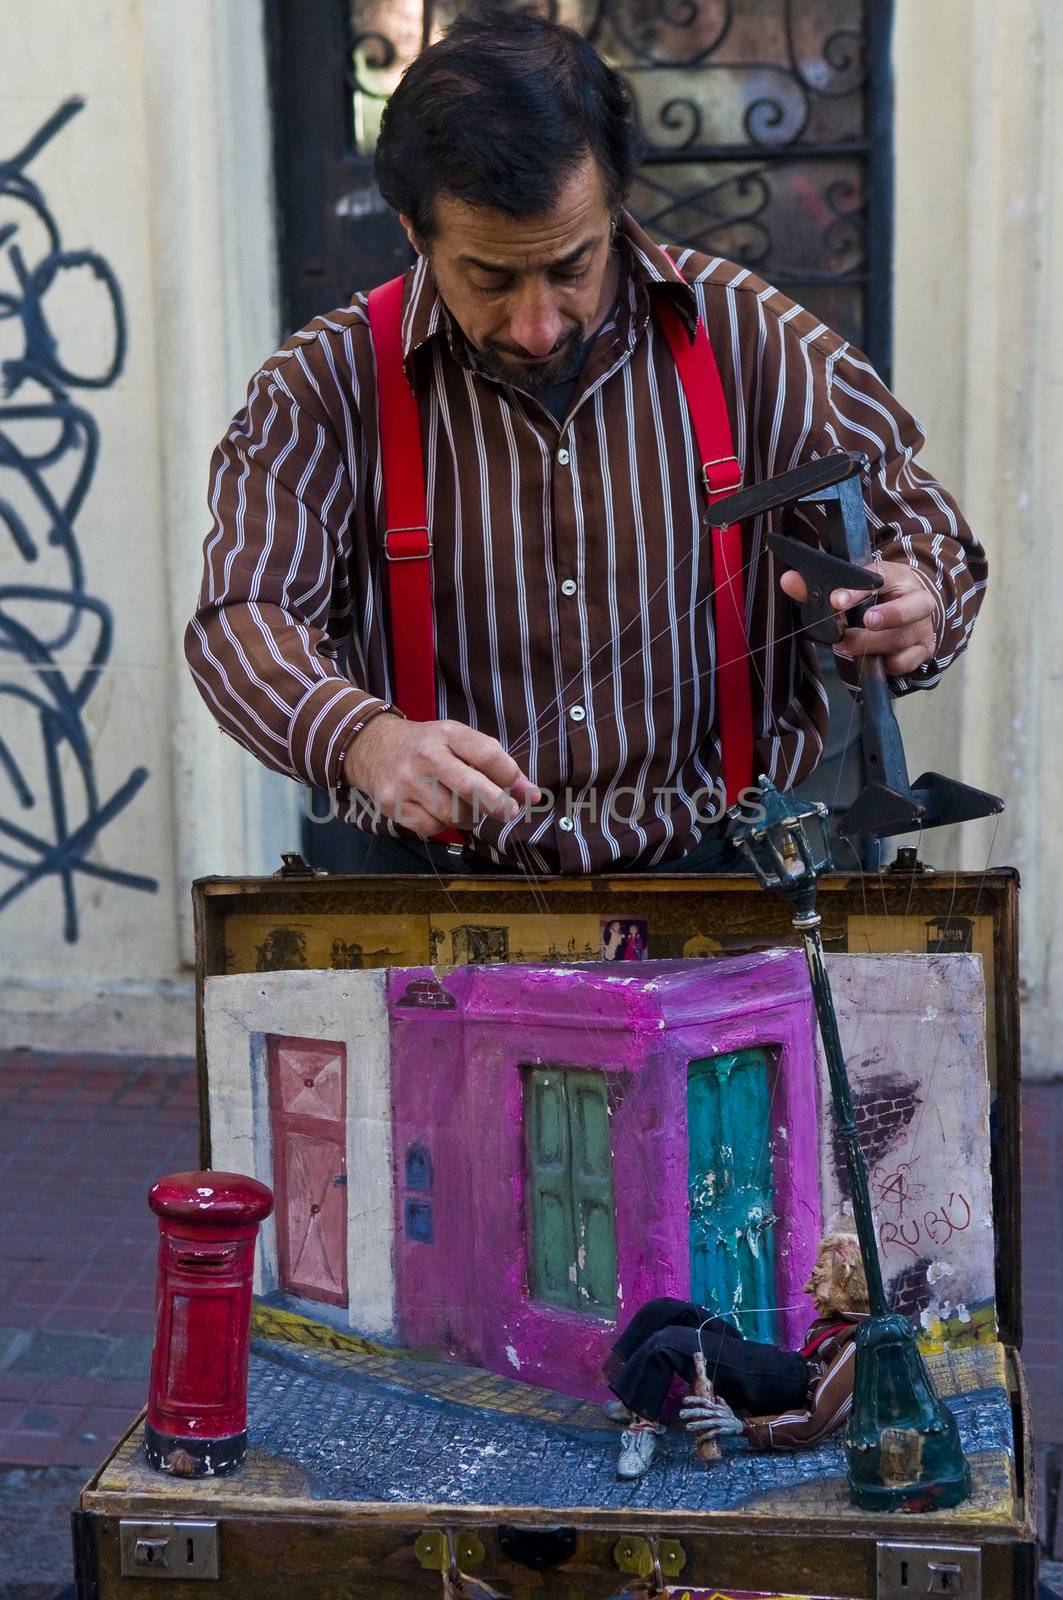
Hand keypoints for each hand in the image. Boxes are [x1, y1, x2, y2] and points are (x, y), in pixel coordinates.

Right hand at [342, 714, 540, 836]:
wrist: (371, 747)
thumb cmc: (427, 747)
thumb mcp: (458, 742)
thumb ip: (495, 764)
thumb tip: (532, 795)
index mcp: (448, 734)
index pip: (487, 754)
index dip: (511, 776)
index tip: (524, 792)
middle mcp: (426, 756)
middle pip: (471, 788)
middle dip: (498, 805)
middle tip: (510, 812)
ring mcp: (407, 782)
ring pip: (454, 814)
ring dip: (469, 817)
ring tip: (464, 806)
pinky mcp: (393, 804)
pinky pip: (432, 828)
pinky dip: (442, 825)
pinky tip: (437, 810)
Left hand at [679, 1393, 742, 1439]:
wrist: (739, 1426)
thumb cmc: (730, 1416)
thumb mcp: (726, 1407)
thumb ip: (721, 1401)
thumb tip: (717, 1396)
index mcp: (715, 1407)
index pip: (703, 1401)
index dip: (694, 1400)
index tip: (684, 1400)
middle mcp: (716, 1413)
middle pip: (702, 1411)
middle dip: (691, 1412)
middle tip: (681, 1414)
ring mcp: (719, 1421)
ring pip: (706, 1423)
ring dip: (697, 1425)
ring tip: (687, 1427)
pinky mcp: (722, 1430)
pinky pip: (712, 1433)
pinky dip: (705, 1436)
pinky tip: (698, 1439)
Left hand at [779, 561, 937, 674]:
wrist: (910, 608)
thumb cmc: (874, 598)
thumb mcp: (851, 588)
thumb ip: (818, 587)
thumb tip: (788, 581)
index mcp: (897, 577)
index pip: (880, 577)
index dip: (858, 590)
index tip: (837, 600)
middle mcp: (917, 600)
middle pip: (910, 608)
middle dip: (889, 615)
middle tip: (865, 621)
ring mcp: (922, 627)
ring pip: (903, 638)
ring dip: (872, 644)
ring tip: (846, 645)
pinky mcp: (923, 650)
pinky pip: (905, 662)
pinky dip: (886, 664)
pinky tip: (870, 659)